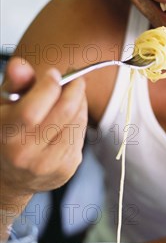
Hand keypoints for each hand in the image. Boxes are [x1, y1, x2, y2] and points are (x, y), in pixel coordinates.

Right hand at [1, 57, 87, 209]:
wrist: (10, 177)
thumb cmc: (7, 133)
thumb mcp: (3, 106)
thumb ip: (14, 83)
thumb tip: (20, 65)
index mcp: (6, 136)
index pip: (32, 110)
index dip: (48, 86)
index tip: (53, 73)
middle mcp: (26, 155)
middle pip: (64, 112)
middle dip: (74, 88)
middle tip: (74, 77)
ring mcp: (49, 164)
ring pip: (77, 120)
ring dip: (79, 102)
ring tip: (70, 94)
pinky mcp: (68, 168)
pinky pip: (81, 133)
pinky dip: (80, 118)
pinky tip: (70, 115)